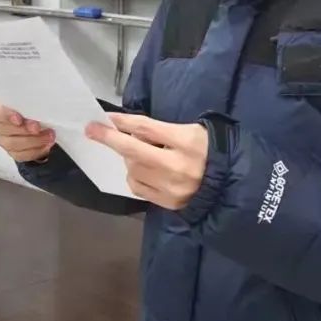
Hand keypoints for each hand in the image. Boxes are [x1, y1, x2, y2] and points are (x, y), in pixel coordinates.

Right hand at [0, 100, 55, 164]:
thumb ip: (30, 106)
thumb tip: (39, 107)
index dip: (6, 116)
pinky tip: (46, 145)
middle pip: (3, 130)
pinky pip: (21, 155)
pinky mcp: (13, 153)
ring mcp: (4, 141)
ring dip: (33, 140)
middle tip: (37, 128)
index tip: (19, 119)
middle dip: (23, 129)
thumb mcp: (31, 105)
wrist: (39, 127)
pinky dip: (36, 150)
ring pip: (13, 144)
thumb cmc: (31, 112)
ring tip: (48, 136)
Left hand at [86, 113, 208, 209]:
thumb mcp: (194, 131)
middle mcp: (177, 166)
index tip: (107, 118)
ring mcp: (170, 187)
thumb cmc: (210, 152)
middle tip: (92, 130)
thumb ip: (163, 130)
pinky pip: (138, 187)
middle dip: (110, 139)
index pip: (147, 129)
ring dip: (129, 159)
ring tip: (142, 154)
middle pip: (134, 150)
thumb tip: (130, 130)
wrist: (228, 185)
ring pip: (133, 170)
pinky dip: (134, 175)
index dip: (124, 122)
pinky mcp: (167, 202)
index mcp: (187, 142)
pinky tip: (143, 170)